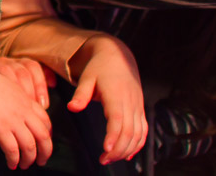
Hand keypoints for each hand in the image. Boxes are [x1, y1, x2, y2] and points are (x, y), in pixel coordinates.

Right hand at [0, 60, 51, 169]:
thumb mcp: (4, 85)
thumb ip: (13, 99)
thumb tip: (12, 113)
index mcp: (25, 99)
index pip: (45, 120)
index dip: (47, 134)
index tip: (44, 141)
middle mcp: (23, 111)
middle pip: (44, 136)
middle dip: (46, 151)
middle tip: (41, 159)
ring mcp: (13, 120)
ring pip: (31, 146)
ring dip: (29, 159)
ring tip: (24, 164)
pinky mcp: (0, 129)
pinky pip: (13, 150)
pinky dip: (14, 160)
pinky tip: (11, 163)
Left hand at [69, 35, 146, 164]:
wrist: (118, 56)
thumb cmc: (100, 67)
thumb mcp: (87, 77)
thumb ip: (80, 94)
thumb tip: (72, 108)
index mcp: (116, 94)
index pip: (118, 119)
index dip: (114, 136)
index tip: (106, 149)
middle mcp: (130, 102)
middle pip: (129, 131)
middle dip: (118, 149)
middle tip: (103, 160)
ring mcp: (137, 106)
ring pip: (138, 134)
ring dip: (127, 150)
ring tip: (111, 159)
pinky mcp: (139, 109)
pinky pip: (143, 130)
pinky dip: (138, 144)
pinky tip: (128, 154)